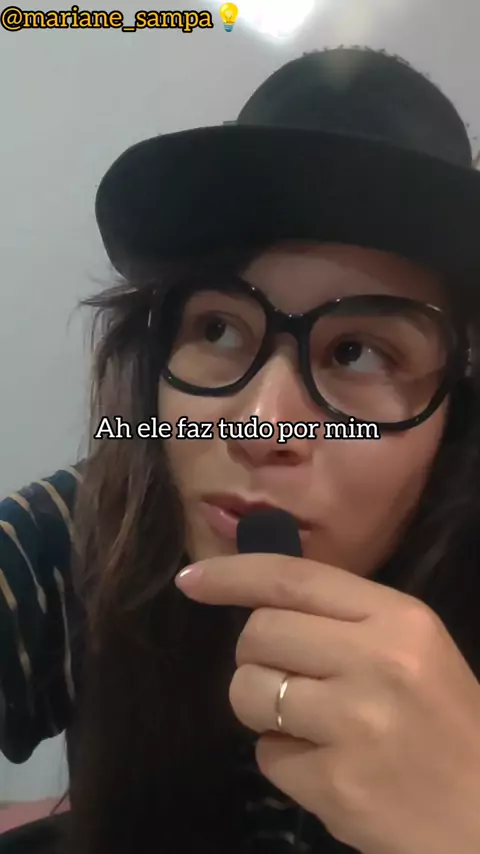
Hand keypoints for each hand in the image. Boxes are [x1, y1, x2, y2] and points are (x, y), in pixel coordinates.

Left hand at [175, 555, 479, 853]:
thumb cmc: (446, 722)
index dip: (233, 575)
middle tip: (293, 678)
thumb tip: (259, 600)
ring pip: (248, 691)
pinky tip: (328, 766)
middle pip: (259, 633)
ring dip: (262, 708)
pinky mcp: (335, 784)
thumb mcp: (413, 647)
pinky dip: (285, 760)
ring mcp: (354, 725)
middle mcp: (375, 661)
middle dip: (257, 656)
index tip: (191, 579)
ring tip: (308, 724)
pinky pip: (265, 754)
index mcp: (399, 618)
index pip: (293, 578)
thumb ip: (345, 619)